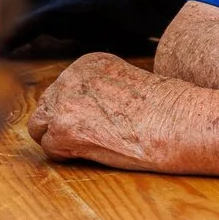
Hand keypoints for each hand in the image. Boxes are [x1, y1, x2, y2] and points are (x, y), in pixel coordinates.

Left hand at [30, 53, 186, 168]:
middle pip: (47, 106)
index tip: (98, 122)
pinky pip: (49, 149)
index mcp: (88, 63)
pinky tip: (92, 152)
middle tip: (93, 136)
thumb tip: (82, 112)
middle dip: (63, 124)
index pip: (61, 89)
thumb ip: (99, 91)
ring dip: (59, 139)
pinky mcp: (65, 129)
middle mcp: (71, 77)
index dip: (75, 111)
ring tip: (91, 144)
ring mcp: (65, 102)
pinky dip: (66, 155)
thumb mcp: (127, 85)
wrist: (178, 122)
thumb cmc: (166, 110)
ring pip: (40, 127)